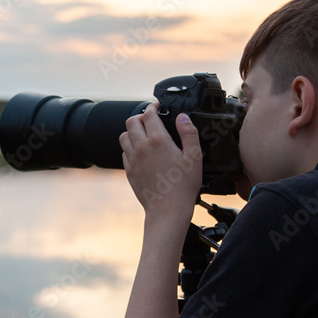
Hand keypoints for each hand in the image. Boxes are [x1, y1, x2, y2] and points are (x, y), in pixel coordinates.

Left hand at [119, 104, 202, 222]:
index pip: (149, 114)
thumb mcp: (194, 157)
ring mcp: (132, 159)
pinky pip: (124, 152)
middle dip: (141, 116)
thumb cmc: (183, 186)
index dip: (153, 107)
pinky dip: (130, 147)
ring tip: (144, 134)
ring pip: (124, 135)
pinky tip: (141, 152)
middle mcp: (141, 147)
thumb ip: (189, 133)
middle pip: (131, 121)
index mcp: (157, 140)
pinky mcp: (129, 171)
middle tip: (151, 119)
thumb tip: (182, 117)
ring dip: (133, 131)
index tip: (157, 107)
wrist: (167, 210)